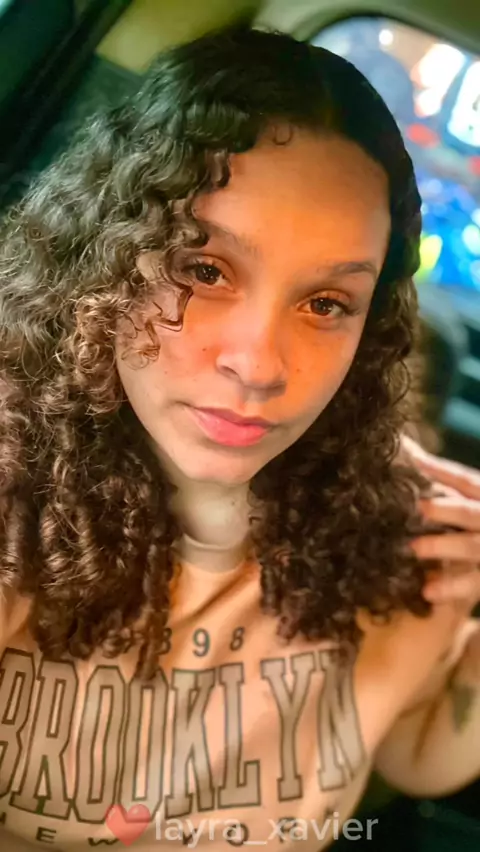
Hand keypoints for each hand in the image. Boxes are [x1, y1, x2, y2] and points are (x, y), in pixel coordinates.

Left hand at [401, 436, 479, 607]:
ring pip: (471, 547)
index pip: (466, 481)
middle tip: (418, 508)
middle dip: (445, 509)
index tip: (415, 464)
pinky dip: (451, 587)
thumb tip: (406, 451)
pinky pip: (473, 584)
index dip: (442, 472)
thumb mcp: (471, 500)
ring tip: (413, 549)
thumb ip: (444, 482)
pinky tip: (427, 591)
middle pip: (470, 513)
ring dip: (443, 547)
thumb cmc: (475, 521)